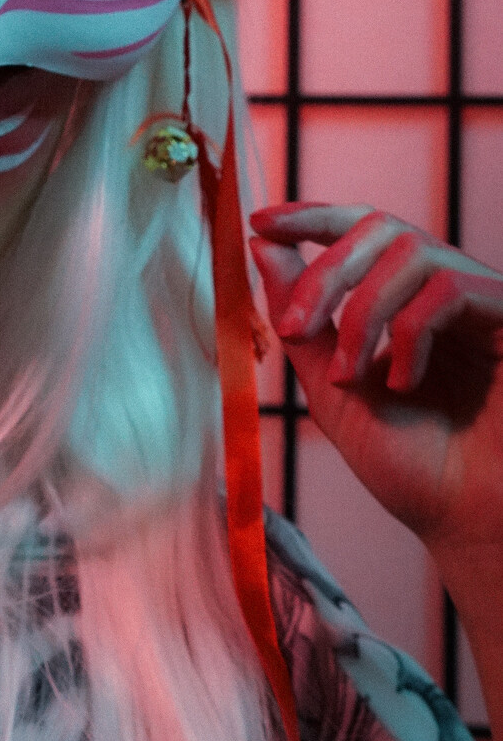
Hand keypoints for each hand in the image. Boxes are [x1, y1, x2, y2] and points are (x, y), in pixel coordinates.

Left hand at [249, 204, 502, 558]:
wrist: (467, 522)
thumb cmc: (411, 467)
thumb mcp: (334, 389)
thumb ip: (302, 321)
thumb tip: (263, 246)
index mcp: (405, 301)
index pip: (359, 230)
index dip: (310, 217)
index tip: (260, 223)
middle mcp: (446, 290)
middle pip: (379, 226)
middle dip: (326, 272)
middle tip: (297, 329)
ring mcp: (482, 301)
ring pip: (410, 250)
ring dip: (363, 312)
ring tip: (353, 377)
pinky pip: (450, 287)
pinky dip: (410, 332)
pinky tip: (405, 383)